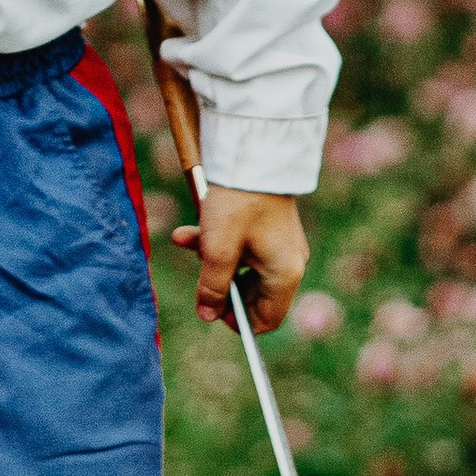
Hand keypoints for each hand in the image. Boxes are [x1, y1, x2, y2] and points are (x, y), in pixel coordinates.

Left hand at [170, 188, 307, 333]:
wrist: (253, 153)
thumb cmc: (238, 203)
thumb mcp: (218, 249)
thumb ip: (212, 287)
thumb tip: (207, 315)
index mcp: (285, 274)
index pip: (267, 319)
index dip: (238, 321)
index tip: (211, 309)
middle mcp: (289, 263)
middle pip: (251, 294)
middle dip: (218, 284)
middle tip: (197, 271)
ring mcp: (280, 245)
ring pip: (241, 267)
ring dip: (211, 260)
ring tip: (186, 240)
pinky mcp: (269, 228)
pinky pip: (242, 247)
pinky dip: (218, 242)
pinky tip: (190, 231)